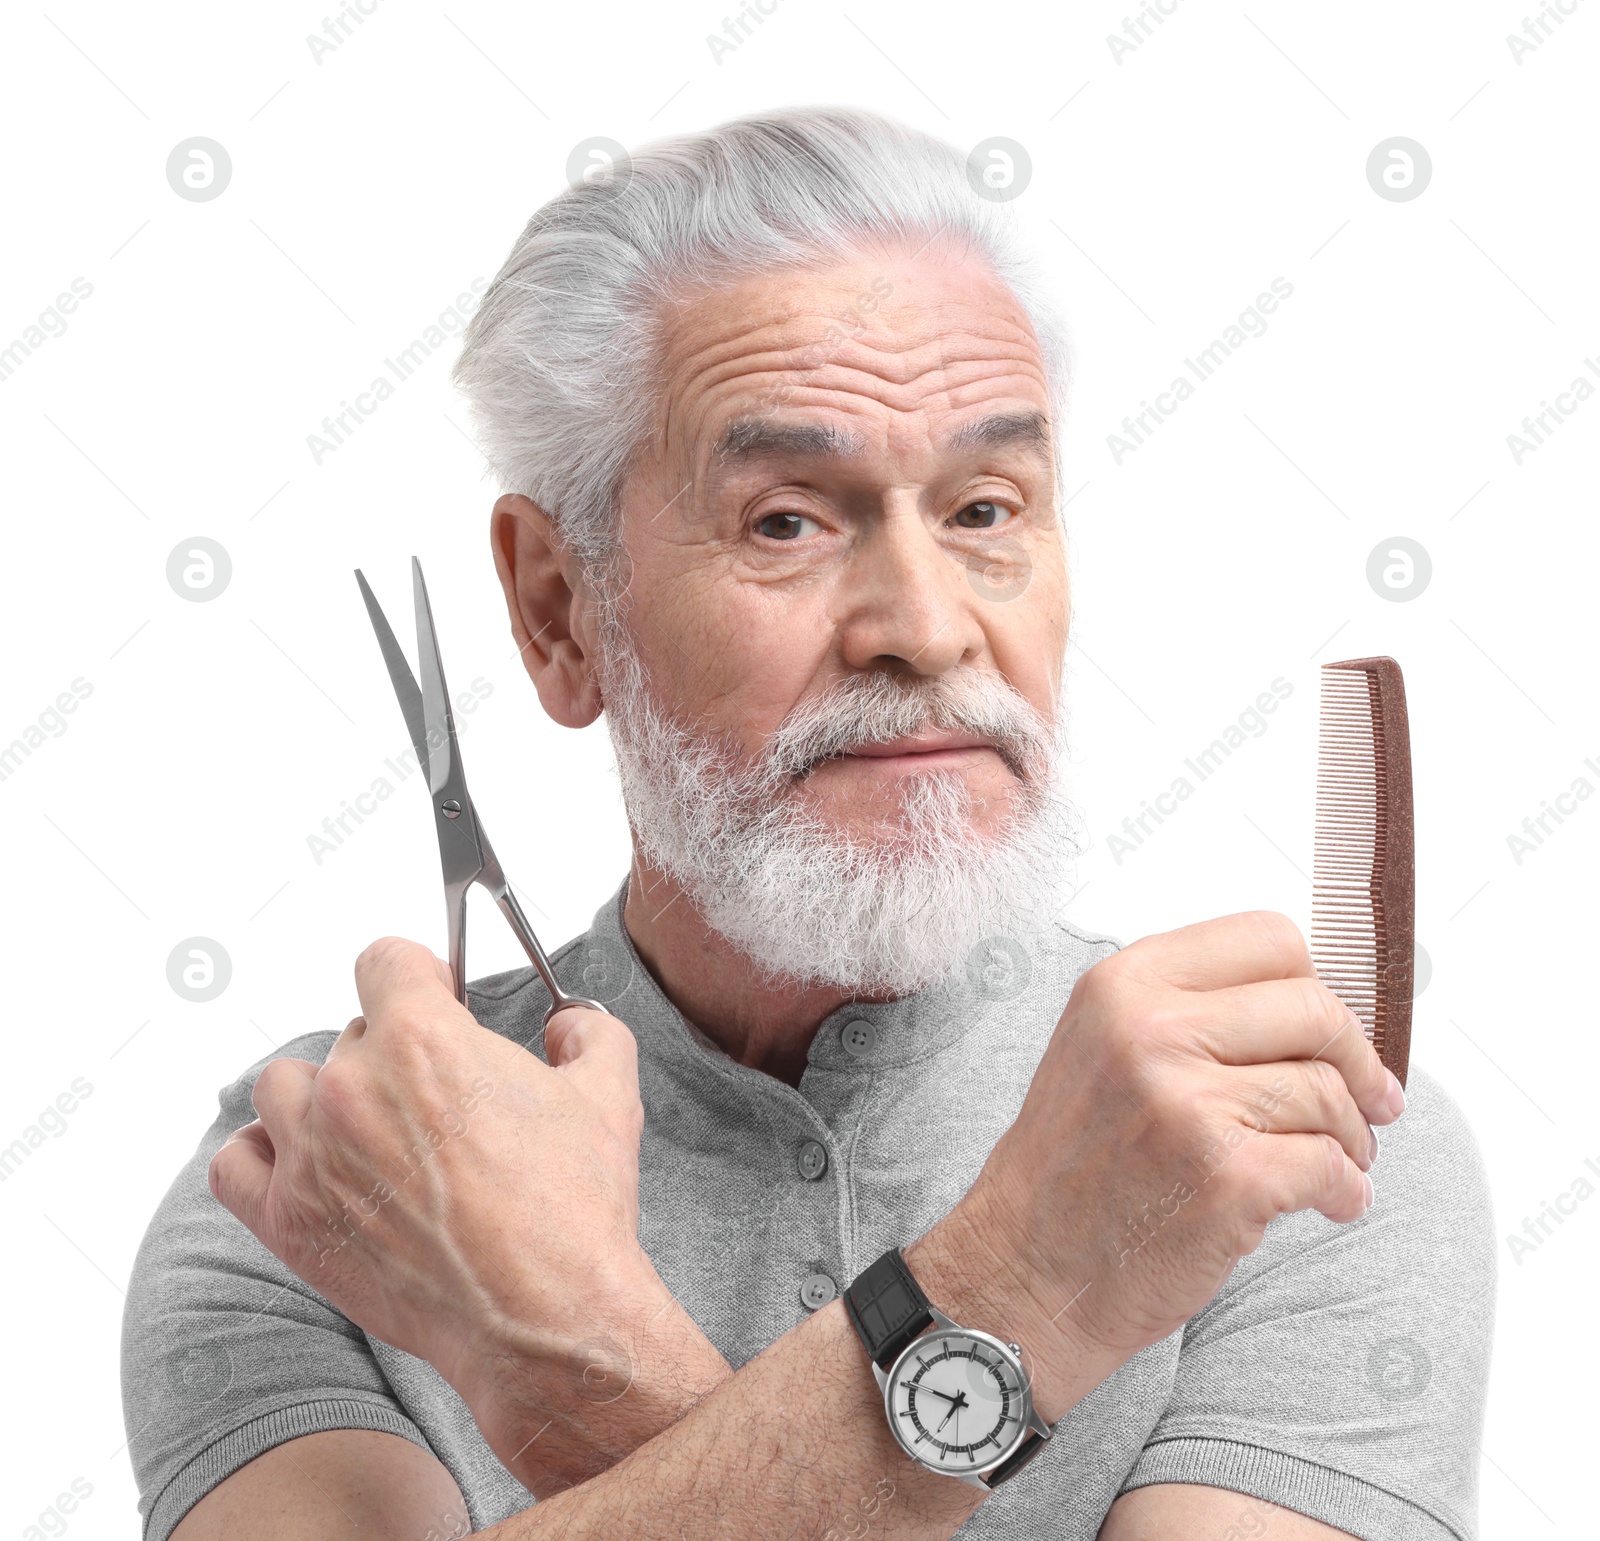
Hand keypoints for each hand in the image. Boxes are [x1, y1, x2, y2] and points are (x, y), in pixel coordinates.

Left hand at [208, 936, 728, 1491]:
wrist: (543, 1314)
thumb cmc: (571, 1209)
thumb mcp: (608, 1094)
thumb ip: (589, 1033)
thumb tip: (569, 1025)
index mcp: (422, 1039)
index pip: (385, 959)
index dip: (418, 972)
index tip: (436, 995)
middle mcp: (353, 1088)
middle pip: (351, 1031)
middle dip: (393, 1052)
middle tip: (435, 1096)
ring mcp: (312, 1156)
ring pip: (284, 1086)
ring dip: (322, 1096)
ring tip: (369, 1129)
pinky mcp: (290, 1222)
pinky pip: (236, 1163)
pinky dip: (265, 1155)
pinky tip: (309, 1164)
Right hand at [908, 911, 1403, 1423]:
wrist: (1025, 1268)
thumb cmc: (1073, 1164)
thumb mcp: (1102, 1045)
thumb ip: (1190, 1010)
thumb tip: (1315, 1005)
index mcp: (1123, 984)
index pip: (1268, 937)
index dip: (1315, 984)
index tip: (1328, 1028)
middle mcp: (1150, 1030)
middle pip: (1314, 1008)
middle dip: (1357, 1060)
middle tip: (1372, 1100)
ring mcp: (1187, 1103)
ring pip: (1327, 1090)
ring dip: (1352, 1135)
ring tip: (1339, 1160)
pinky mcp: (1225, 1178)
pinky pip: (1331, 1164)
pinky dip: (1346, 1190)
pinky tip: (1331, 1201)